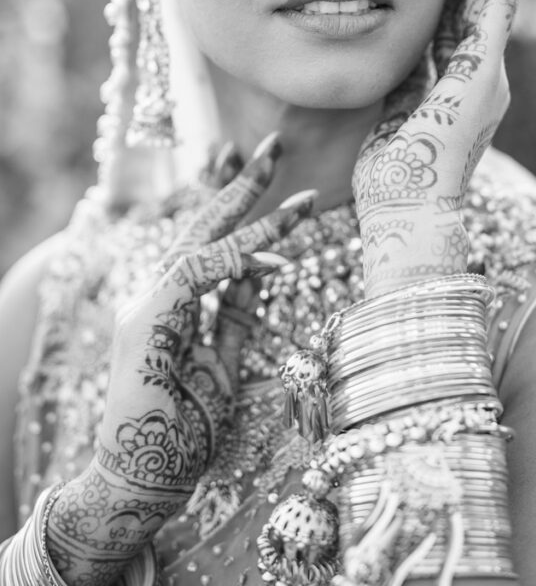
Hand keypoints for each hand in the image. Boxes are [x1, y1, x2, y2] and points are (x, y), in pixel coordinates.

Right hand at [46, 133, 315, 585]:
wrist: (147, 477)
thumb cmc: (184, 426)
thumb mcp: (225, 359)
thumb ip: (238, 314)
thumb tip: (265, 272)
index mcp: (172, 300)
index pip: (211, 240)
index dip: (248, 211)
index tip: (294, 197)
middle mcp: (156, 292)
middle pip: (203, 224)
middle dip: (242, 185)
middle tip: (274, 144)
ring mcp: (146, 303)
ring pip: (206, 242)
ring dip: (256, 218)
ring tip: (303, 201)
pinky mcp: (147, 320)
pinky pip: (197, 274)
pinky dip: (237, 260)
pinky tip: (274, 254)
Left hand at [353, 0, 516, 297]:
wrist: (407, 210)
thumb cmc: (392, 179)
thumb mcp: (394, 116)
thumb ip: (403, 85)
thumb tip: (395, 58)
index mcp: (460, 93)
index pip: (459, 27)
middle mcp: (482, 82)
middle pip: (476, 8)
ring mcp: (488, 77)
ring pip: (490, 0)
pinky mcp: (485, 73)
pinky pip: (494, 8)